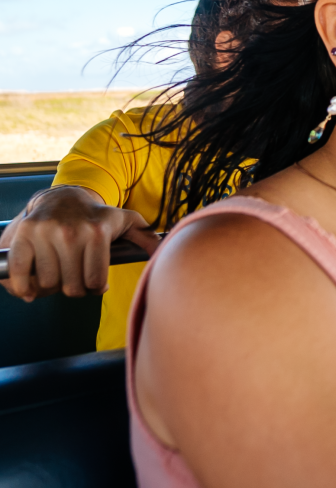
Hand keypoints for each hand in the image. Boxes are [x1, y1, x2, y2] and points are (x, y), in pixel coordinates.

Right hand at [0, 186, 160, 300]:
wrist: (62, 198)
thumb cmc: (96, 215)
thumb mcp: (124, 221)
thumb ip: (145, 236)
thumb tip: (163, 251)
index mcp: (98, 232)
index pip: (95, 282)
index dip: (94, 288)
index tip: (93, 283)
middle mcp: (72, 232)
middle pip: (71, 286)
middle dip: (74, 289)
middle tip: (74, 279)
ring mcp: (46, 234)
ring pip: (48, 283)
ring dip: (51, 288)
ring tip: (58, 276)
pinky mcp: (24, 236)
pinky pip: (20, 274)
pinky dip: (23, 287)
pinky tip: (31, 289)